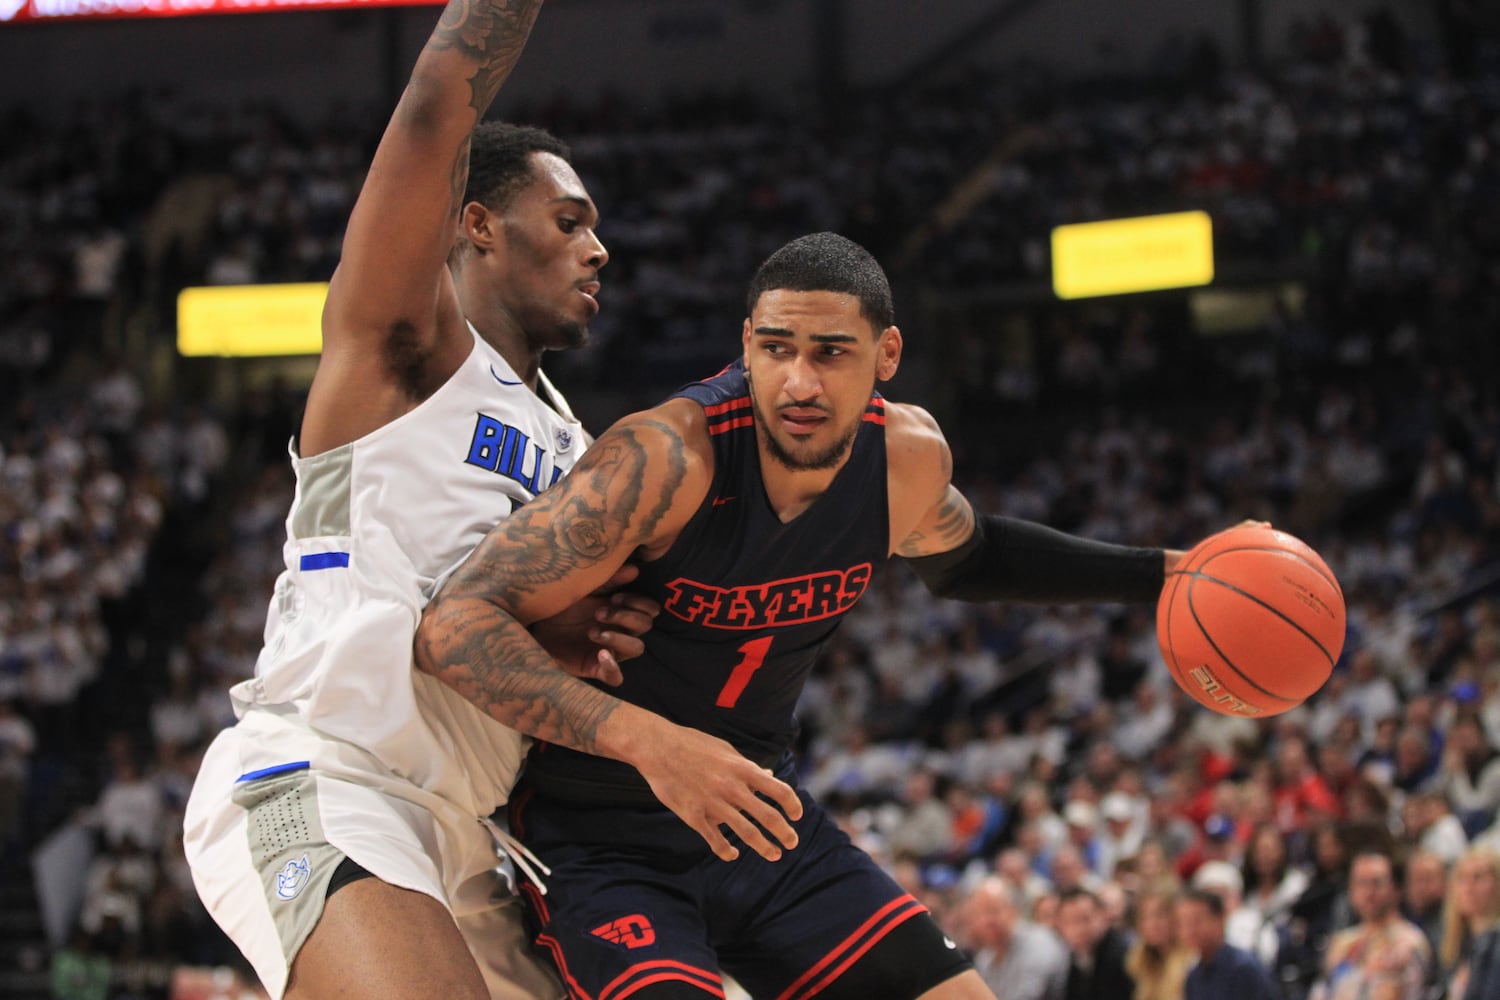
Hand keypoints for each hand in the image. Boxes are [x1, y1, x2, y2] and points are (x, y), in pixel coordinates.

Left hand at [530, 564, 660, 686]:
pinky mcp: (595, 668)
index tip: (615, 597)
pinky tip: (600, 655)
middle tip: (598, 613)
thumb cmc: (562, 605)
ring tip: (592, 631)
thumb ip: (609, 580)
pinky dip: (613, 668)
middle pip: (645, 626)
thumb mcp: (584, 588)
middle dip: (625, 616)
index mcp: (620, 610)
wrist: (534, 624)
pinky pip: (616, 678)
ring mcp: (609, 650)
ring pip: (637, 649)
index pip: (649, 609)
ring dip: (619, 637)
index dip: (638, 603)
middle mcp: (620, 631)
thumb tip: (635, 571)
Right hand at [632, 720, 803, 863]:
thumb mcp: (725, 749)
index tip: (797, 816)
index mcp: (742, 768)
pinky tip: (733, 854)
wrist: (657, 747)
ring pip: (747, 832)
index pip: (779, 790)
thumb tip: (768, 775)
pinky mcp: (693, 815)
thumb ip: (747, 766)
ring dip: (765, 847)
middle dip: (785, 833)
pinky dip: (726, 851)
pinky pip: (715, 840)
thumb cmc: (693, 744)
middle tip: (792, 843)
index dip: (793, 805)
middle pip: (768, 816)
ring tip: (774, 854)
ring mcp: (713, 803)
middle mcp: (732, 787)